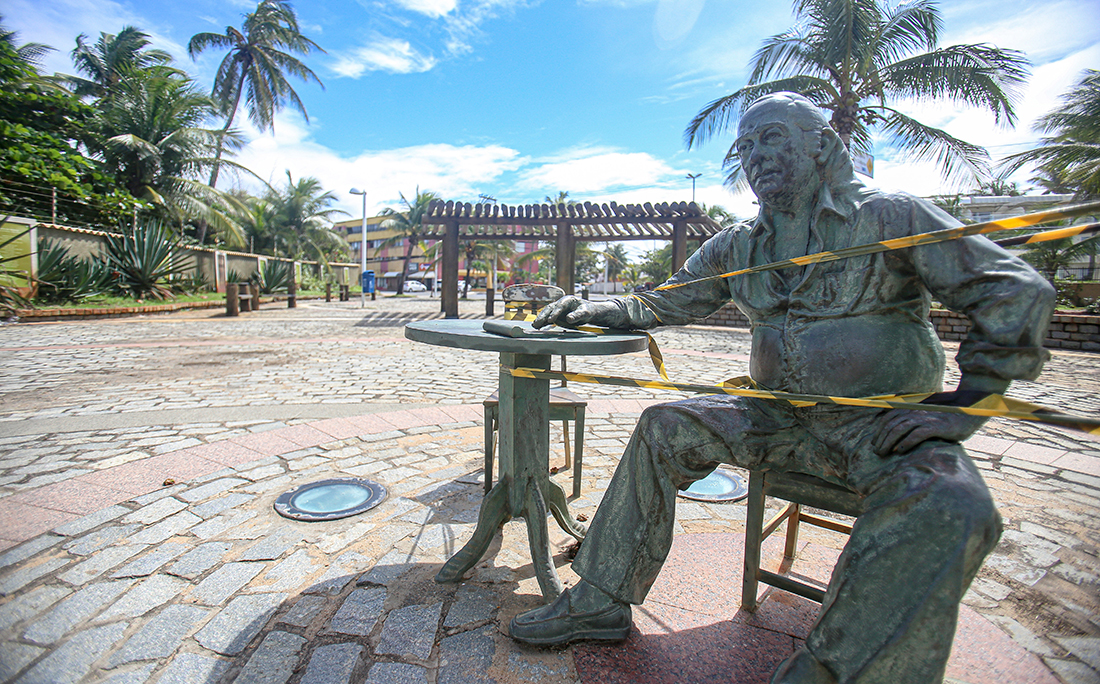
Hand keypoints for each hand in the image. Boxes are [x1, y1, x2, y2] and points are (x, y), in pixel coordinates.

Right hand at [532, 296, 597, 328]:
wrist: (586, 312)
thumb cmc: (587, 310)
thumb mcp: (585, 312)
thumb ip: (578, 315)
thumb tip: (569, 319)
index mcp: (568, 300)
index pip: (560, 306)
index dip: (555, 313)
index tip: (550, 320)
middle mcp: (560, 303)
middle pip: (550, 308)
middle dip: (543, 315)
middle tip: (537, 323)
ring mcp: (557, 309)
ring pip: (547, 313)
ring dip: (540, 319)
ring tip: (534, 326)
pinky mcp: (556, 316)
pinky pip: (548, 318)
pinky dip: (543, 322)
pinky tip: (537, 327)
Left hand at [871, 410, 985, 455]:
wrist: (969, 412)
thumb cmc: (945, 416)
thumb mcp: (926, 413)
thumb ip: (910, 416)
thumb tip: (892, 424)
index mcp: (911, 406)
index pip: (888, 418)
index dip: (879, 431)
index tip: (875, 443)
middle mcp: (916, 410)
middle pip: (892, 424)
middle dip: (881, 439)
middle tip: (877, 452)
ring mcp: (926, 417)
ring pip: (900, 429)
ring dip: (889, 442)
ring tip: (884, 453)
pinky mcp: (936, 426)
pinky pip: (917, 434)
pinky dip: (906, 442)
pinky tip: (900, 451)